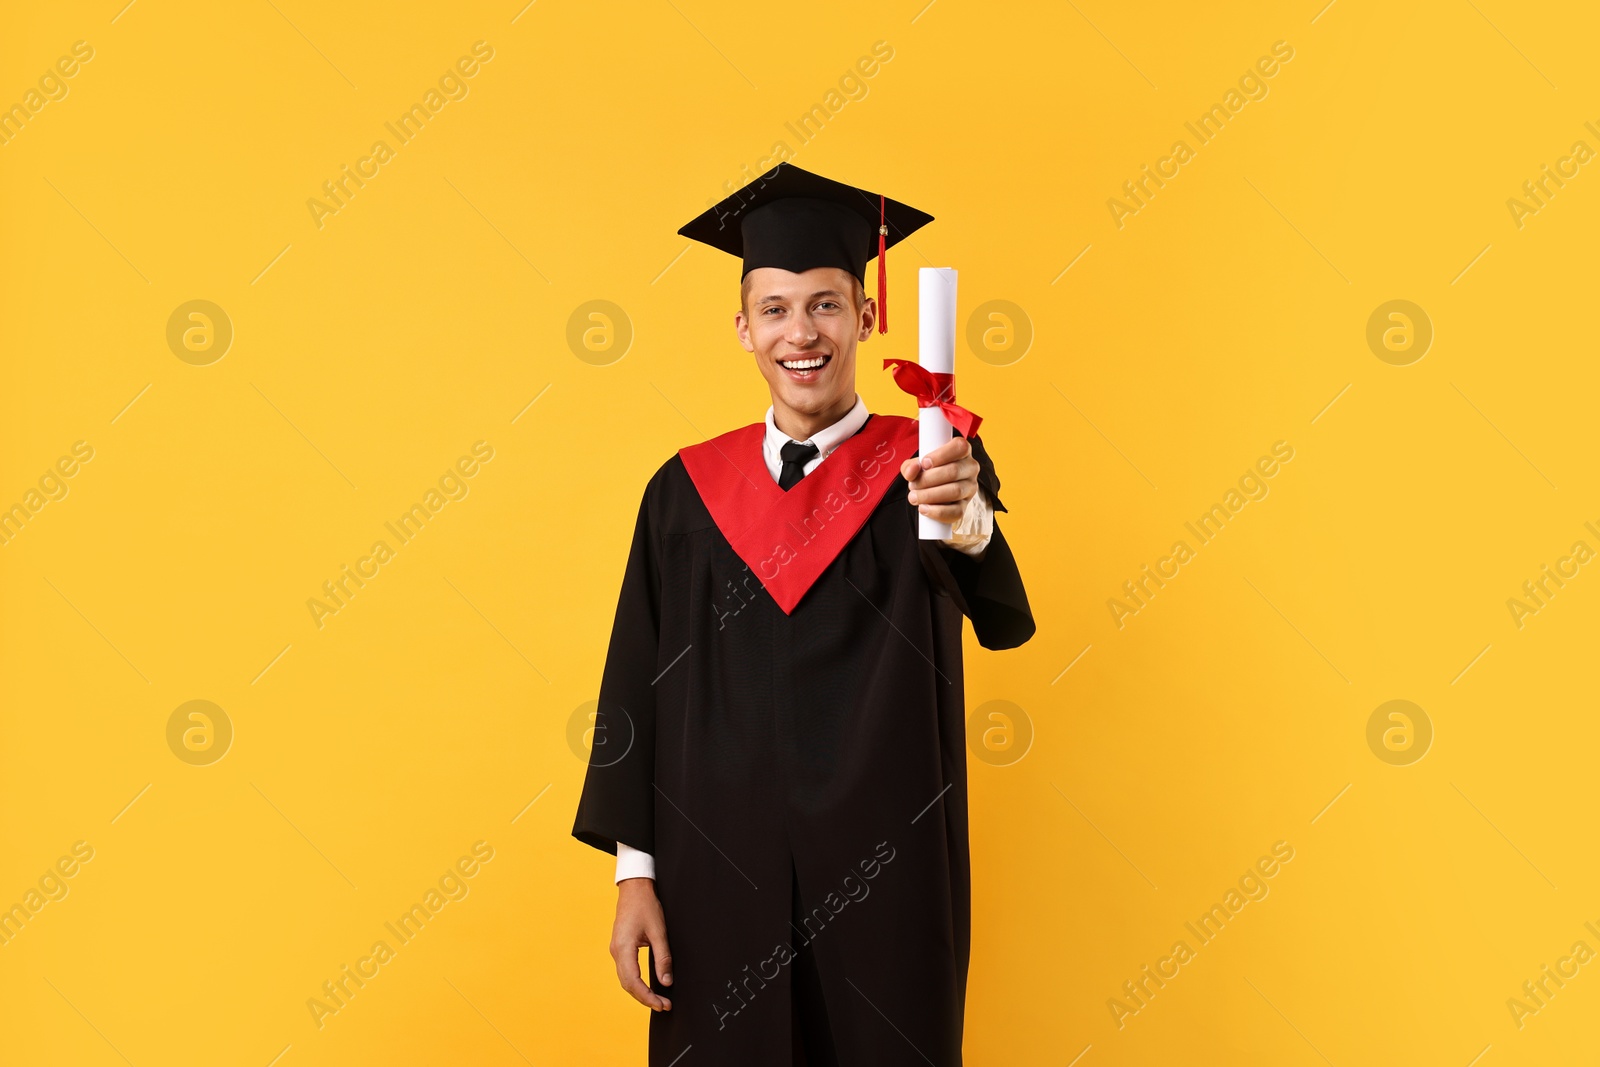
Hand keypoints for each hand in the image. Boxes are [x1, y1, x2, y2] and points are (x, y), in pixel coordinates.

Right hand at [611, 877, 671, 1010]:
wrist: (634, 888)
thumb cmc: (646, 905)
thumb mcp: (659, 931)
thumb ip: (663, 958)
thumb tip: (666, 982)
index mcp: (624, 948)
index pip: (633, 982)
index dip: (647, 997)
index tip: (662, 1004)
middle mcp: (616, 951)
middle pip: (627, 984)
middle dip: (645, 998)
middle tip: (664, 1006)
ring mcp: (616, 950)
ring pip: (625, 979)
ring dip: (640, 992)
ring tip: (658, 1000)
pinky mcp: (620, 947)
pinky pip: (626, 971)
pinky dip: (636, 982)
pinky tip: (647, 986)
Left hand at [900, 436, 979, 524]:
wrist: (934, 491)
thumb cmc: (928, 472)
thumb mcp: (917, 465)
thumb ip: (910, 465)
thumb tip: (912, 470)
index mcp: (962, 451)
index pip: (960, 447)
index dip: (941, 455)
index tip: (924, 463)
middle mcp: (970, 468)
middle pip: (953, 471)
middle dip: (928, 479)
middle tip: (913, 485)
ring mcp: (970, 488)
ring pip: (955, 491)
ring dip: (930, 495)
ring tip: (914, 497)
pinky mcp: (965, 506)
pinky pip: (956, 511)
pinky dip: (937, 512)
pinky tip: (923, 509)